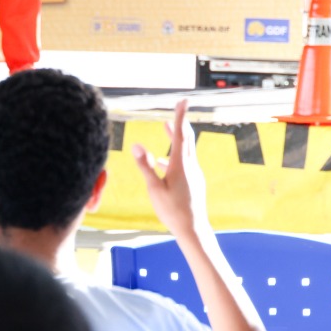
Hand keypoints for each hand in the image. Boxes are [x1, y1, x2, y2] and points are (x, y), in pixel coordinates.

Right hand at [131, 99, 208, 237]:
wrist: (192, 229)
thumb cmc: (172, 210)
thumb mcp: (154, 188)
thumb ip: (146, 166)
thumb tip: (136, 145)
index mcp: (181, 165)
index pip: (181, 134)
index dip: (180, 116)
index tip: (183, 101)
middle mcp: (190, 167)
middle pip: (186, 139)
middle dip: (179, 123)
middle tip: (177, 109)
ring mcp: (193, 174)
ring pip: (185, 151)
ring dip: (176, 138)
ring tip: (167, 129)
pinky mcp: (193, 182)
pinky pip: (184, 163)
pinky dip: (174, 156)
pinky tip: (164, 163)